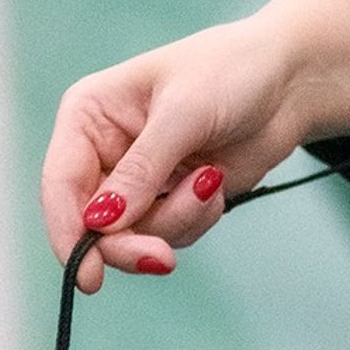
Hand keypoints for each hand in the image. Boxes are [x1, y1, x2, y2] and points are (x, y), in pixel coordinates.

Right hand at [40, 0, 349, 289]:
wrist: (289, 82)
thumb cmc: (232, 72)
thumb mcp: (184, 114)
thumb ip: (141, 171)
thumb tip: (100, 222)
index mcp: (89, 114)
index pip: (61, 184)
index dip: (69, 233)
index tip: (88, 276)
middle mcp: (104, 150)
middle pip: (91, 224)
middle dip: (130, 242)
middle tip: (163, 258)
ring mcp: (137, 179)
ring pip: (133, 236)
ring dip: (176, 221)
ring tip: (211, 180)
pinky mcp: (169, 199)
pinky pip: (168, 235)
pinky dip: (196, 219)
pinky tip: (217, 181)